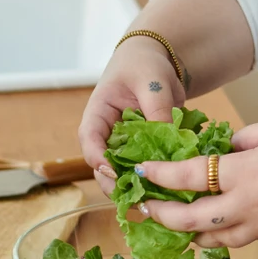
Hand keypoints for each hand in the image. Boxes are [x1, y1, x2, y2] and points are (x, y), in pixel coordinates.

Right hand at [77, 36, 184, 193]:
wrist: (158, 60)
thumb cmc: (145, 64)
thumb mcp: (152, 82)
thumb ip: (157, 109)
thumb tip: (168, 140)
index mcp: (98, 114)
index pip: (89, 140)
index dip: (97, 158)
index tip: (112, 171)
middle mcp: (107, 134)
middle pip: (102, 165)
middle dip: (116, 182)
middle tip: (134, 196)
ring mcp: (124, 144)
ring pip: (124, 171)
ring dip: (136, 185)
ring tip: (152, 198)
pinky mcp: (143, 149)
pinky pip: (145, 167)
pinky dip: (154, 178)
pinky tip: (167, 189)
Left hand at [135, 118, 257, 245]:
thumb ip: (244, 139)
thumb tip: (225, 147)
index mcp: (244, 172)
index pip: (189, 177)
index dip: (160, 176)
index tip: (141, 172)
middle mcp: (246, 205)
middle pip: (190, 221)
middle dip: (161, 217)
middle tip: (144, 210)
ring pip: (212, 239)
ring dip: (188, 234)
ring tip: (175, 224)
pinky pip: (240, 241)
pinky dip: (220, 237)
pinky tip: (215, 230)